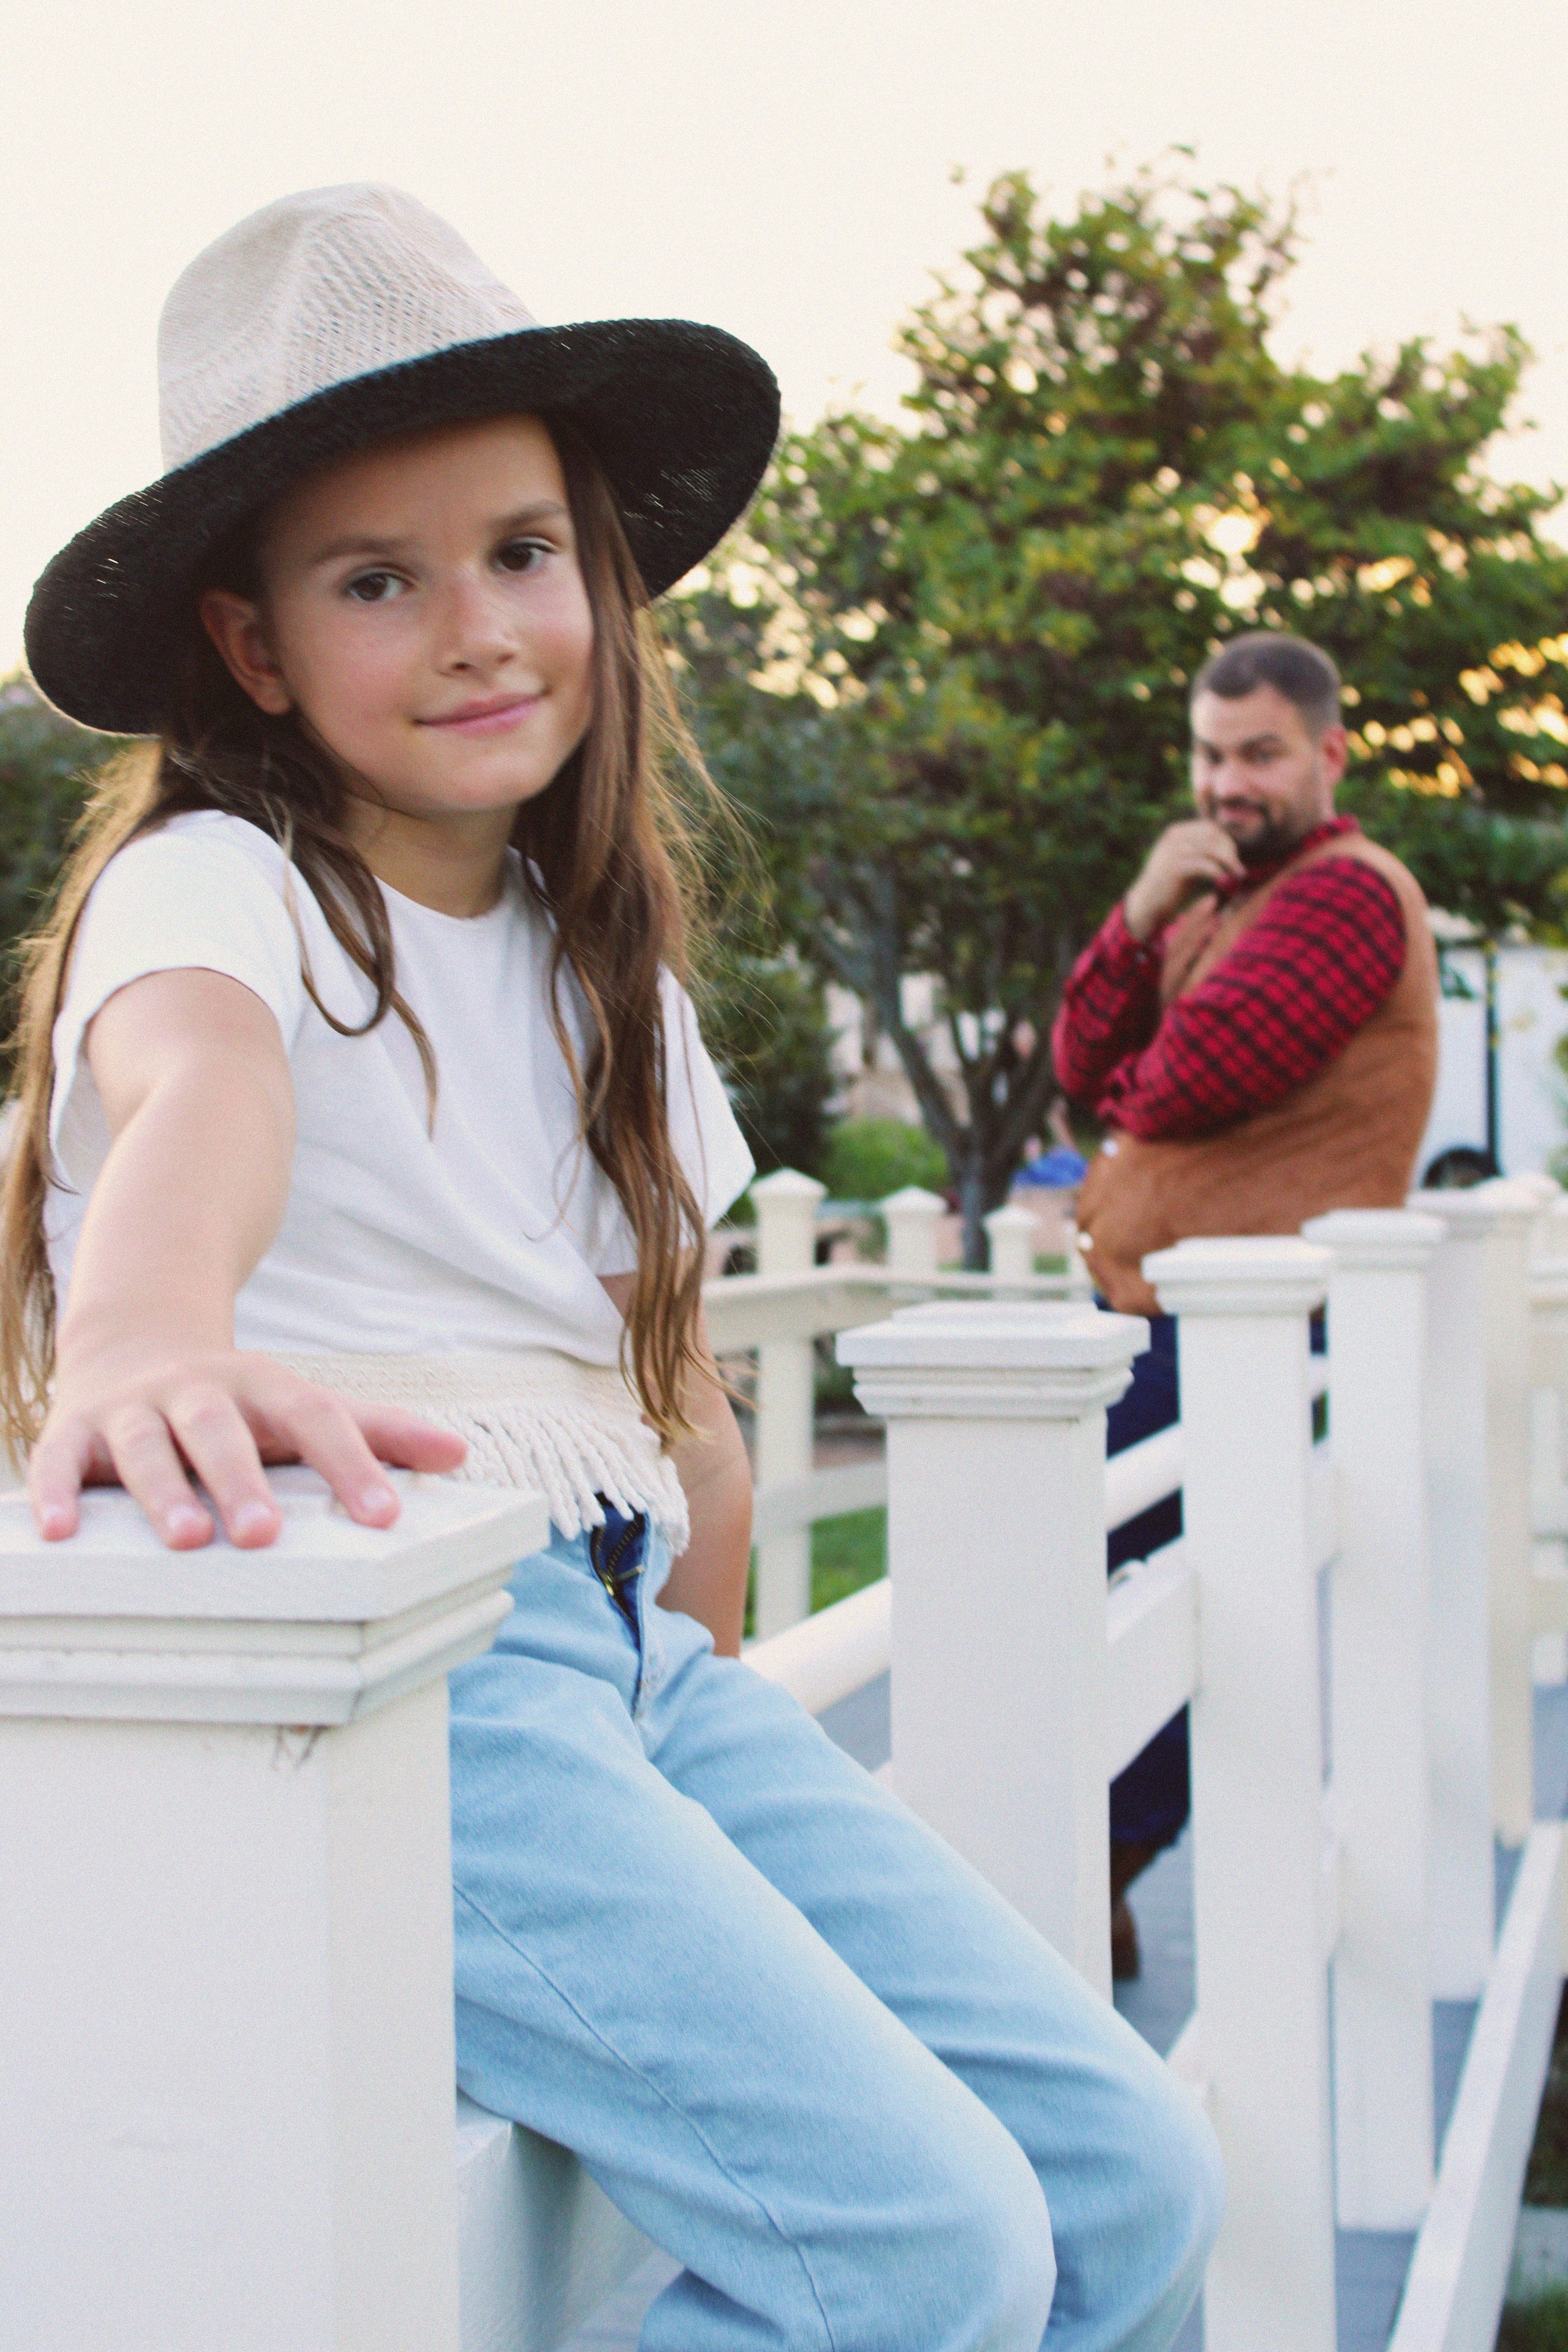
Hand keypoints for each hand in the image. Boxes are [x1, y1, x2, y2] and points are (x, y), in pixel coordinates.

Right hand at [29, 1343, 467, 1548]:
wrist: (133, 1342)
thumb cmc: (235, 1401)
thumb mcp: (302, 1405)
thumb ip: (376, 1430)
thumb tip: (459, 1453)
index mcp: (262, 1388)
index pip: (315, 1419)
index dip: (351, 1464)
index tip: (384, 1515)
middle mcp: (197, 1393)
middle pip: (222, 1431)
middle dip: (243, 1481)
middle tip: (265, 1535)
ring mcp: (134, 1410)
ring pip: (147, 1446)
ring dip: (163, 1491)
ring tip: (185, 1540)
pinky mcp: (74, 1432)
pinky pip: (60, 1462)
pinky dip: (56, 1493)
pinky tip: (61, 1533)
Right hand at [1123, 820, 1243, 941]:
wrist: (1148, 903)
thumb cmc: (1171, 885)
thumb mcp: (1186, 861)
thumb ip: (1202, 852)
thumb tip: (1230, 850)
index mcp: (1176, 832)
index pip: (1209, 827)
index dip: (1226, 841)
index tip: (1234, 857)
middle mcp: (1173, 837)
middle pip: (1213, 835)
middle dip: (1229, 851)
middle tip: (1238, 869)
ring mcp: (1173, 851)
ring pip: (1211, 849)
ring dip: (1228, 862)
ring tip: (1237, 875)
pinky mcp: (1175, 867)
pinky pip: (1205, 865)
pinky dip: (1218, 872)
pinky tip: (1224, 881)